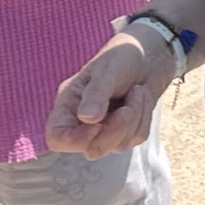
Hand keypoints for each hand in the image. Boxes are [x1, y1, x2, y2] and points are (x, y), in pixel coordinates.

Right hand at [47, 29, 175, 159]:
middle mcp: (83, 122)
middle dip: (115, 130)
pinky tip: (141, 96)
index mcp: (68, 104)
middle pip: (92, 149)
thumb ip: (96, 94)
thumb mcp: (107, 71)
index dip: (74, 140)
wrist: (148, 55)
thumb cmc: (121, 57)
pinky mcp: (126, 132)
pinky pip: (137, 137)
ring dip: (134, 118)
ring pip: (119, 145)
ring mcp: (105, 129)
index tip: (97, 125)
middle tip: (128, 108)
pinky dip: (144, 117)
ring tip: (137, 90)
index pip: (57, 136)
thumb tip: (87, 118)